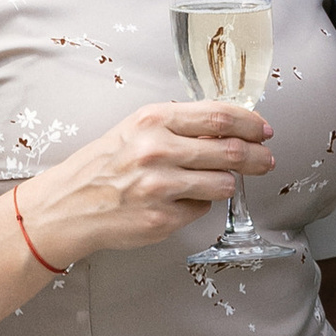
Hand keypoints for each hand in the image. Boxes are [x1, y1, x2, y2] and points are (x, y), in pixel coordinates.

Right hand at [23, 101, 272, 264]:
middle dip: (257, 157)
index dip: (250, 123)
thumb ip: (182, 126)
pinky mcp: (162, 218)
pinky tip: (178, 201)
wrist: (70, 204)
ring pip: (223, 184)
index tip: (263, 130)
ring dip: (227, 184)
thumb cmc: (106, 164)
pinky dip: (198, 205)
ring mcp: (161, 187)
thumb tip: (230, 129)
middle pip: (231, 151)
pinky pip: (201, 210)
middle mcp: (158, 150)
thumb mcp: (139, 129)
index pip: (219, 116)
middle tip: (266, 160)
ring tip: (215, 182)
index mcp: (154, 120)